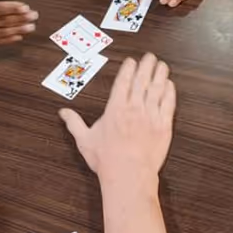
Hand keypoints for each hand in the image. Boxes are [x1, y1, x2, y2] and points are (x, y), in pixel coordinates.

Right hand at [59, 54, 175, 188]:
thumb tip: (63, 113)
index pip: (123, 82)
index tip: (132, 61)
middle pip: (141, 81)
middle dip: (146, 66)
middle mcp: (134, 108)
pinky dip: (169, 93)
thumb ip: (74, 123)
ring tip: (162, 65)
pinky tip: (170, 85)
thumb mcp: (85, 140)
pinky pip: (168, 104)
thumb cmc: (107, 160)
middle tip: (150, 57)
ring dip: (159, 75)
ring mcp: (150, 116)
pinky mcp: (163, 126)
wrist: (128, 175)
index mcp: (115, 108)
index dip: (128, 69)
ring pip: (156, 89)